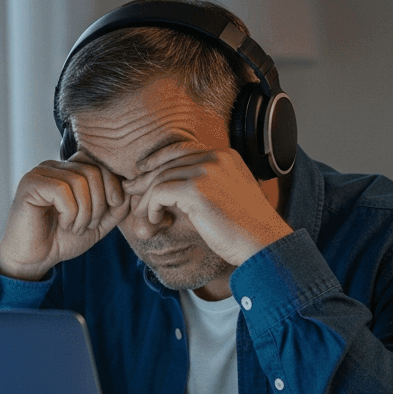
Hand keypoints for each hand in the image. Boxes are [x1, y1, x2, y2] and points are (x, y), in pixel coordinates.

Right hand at [0, 153, 129, 279]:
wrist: (34, 260)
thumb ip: (116, 206)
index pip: (100, 164)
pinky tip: (64, 224)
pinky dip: (70, 213)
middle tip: (89, 225)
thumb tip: (133, 190)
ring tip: (75, 227)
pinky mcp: (30, 184)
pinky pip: (62, 190)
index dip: (113, 186)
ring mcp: (40, 173)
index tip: (110, 211)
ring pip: (79, 181)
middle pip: (93, 171)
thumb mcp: (98, 223)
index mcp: (69, 171)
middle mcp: (54, 166)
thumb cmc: (61, 240)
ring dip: (85, 212)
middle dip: (100, 203)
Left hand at [124, 141, 291, 265]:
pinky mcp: (196, 190)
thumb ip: (205, 186)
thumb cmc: (245, 228)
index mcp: (225, 156)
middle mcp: (216, 158)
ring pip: (161, 178)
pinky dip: (151, 207)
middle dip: (146, 177)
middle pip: (168, 162)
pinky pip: (159, 192)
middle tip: (130, 190)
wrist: (262, 244)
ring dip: (147, 198)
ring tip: (142, 215)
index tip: (142, 172)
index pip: (182, 149)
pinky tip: (156, 221)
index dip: (158, 160)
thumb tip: (173, 188)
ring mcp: (206, 172)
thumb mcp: (227, 197)